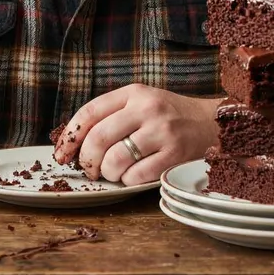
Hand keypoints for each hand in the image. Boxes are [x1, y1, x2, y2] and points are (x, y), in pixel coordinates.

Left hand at [53, 84, 219, 185]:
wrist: (213, 123)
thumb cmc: (170, 116)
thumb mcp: (142, 102)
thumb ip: (113, 114)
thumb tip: (75, 142)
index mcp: (133, 93)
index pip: (90, 112)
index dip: (70, 136)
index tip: (60, 153)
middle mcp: (146, 109)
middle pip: (99, 138)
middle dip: (86, 160)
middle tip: (89, 169)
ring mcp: (162, 132)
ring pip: (116, 160)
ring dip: (107, 173)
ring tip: (113, 173)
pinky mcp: (174, 155)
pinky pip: (137, 176)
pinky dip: (128, 181)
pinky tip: (132, 176)